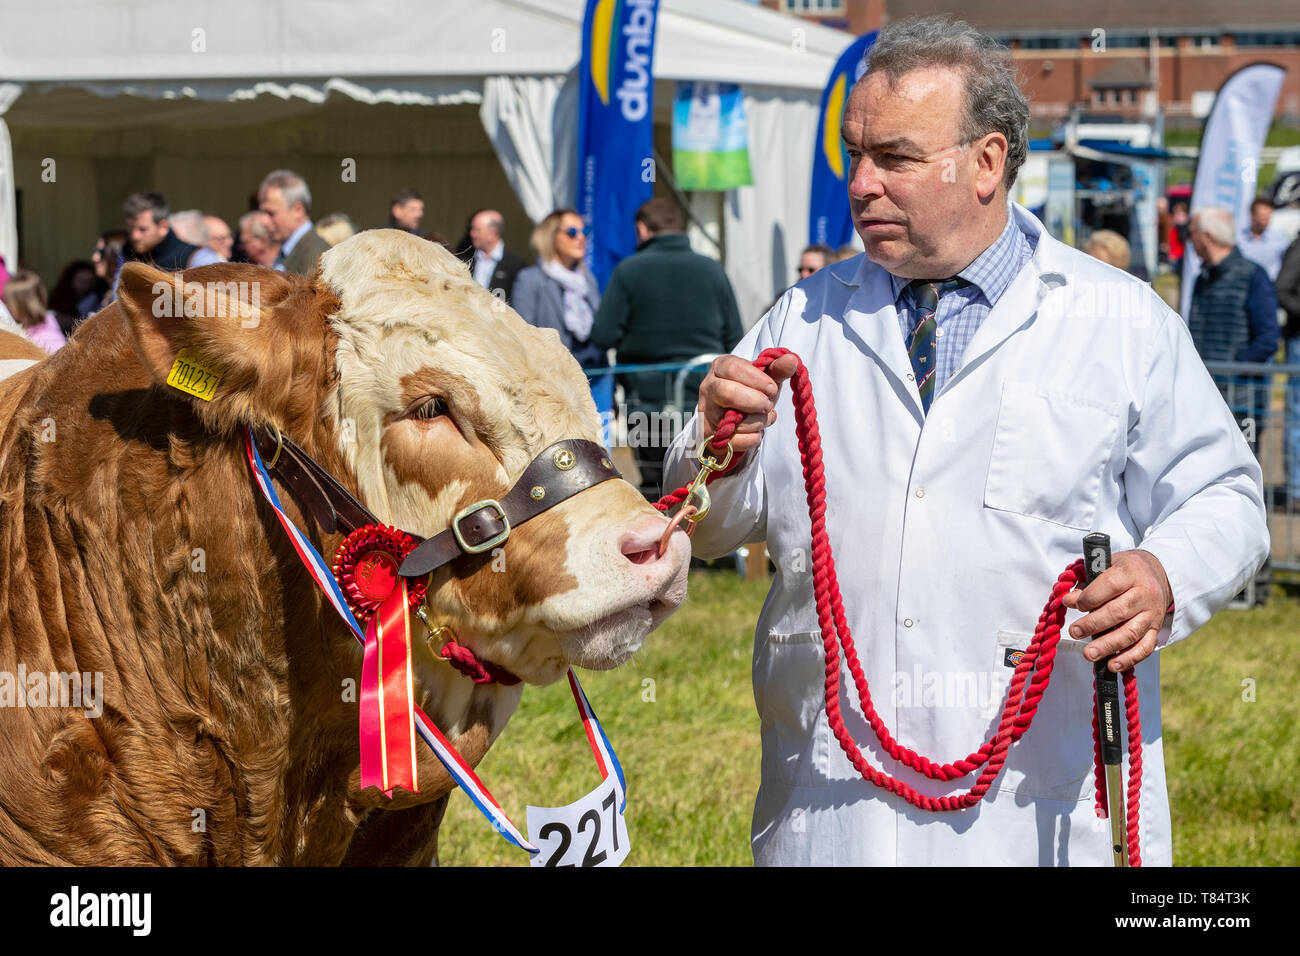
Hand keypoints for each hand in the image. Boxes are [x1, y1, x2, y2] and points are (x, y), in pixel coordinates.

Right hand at [697, 354, 799, 453]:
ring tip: (763, 418)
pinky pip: (734, 441)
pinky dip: (752, 438)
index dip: (757, 379)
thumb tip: (792, 360)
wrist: (739, 422)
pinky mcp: (710, 436)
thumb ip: (778, 370)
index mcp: (720, 368)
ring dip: (758, 422)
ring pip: (731, 420)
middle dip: (755, 401)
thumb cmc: (752, 394)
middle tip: (768, 405)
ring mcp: (706, 413)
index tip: (772, 388)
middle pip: (727, 392)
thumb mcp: (765, 380)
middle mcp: (708, 388)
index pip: (733, 368)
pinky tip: (756, 432)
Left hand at [1060, 549, 1171, 671]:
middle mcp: (1144, 593)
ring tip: (1088, 654)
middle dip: (1093, 624)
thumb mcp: (1106, 565)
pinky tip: (1112, 665)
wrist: (1157, 573)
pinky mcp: (1156, 629)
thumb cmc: (1123, 570)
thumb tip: (1069, 600)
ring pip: (1131, 632)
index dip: (1090, 597)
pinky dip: (1129, 659)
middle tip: (1074, 632)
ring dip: (1107, 646)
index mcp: (1130, 572)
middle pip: (1118, 612)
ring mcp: (1152, 613)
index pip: (1110, 585)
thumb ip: (1087, 582)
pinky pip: (1145, 647)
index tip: (1073, 604)